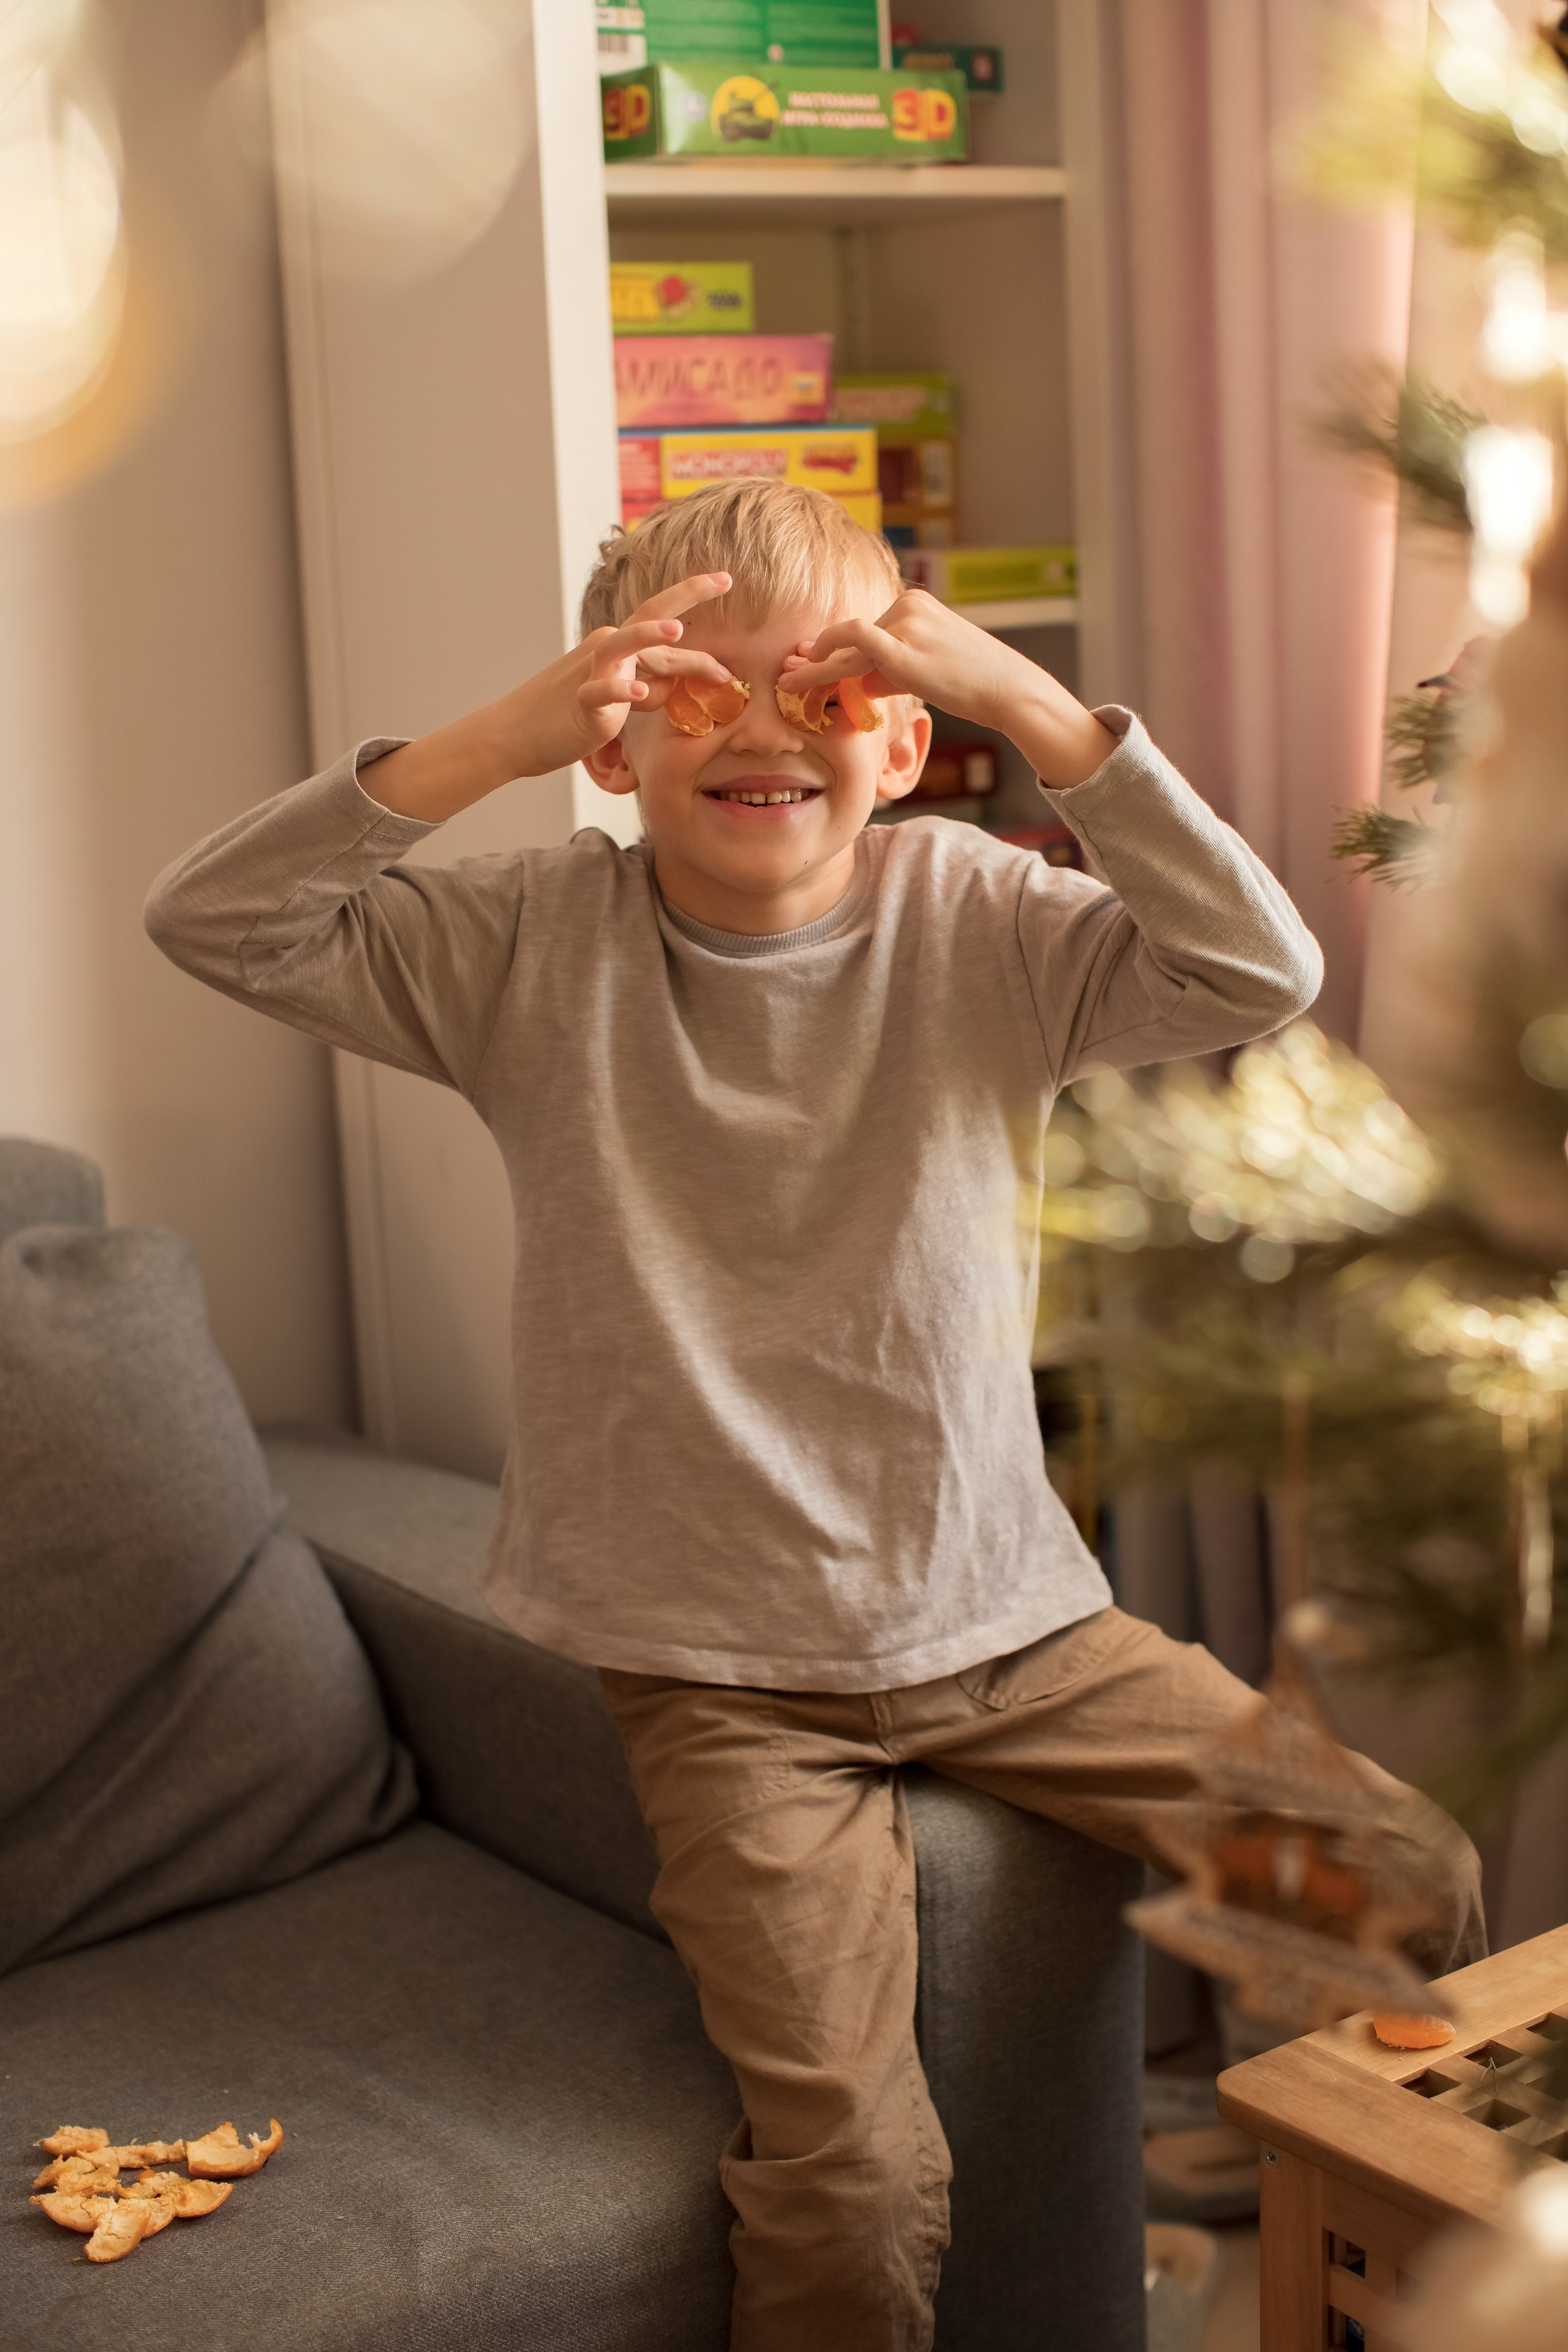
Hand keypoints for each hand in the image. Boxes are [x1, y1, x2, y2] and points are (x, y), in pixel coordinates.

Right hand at [569, 573, 736, 759]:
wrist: (517, 732)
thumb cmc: (570, 713)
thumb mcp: (619, 696)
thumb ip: (650, 686)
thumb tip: (677, 683)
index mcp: (619, 646)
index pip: (661, 619)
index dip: (693, 597)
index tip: (726, 578)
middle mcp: (608, 651)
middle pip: (650, 618)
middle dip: (686, 595)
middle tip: (724, 580)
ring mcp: (592, 674)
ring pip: (622, 646)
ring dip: (648, 636)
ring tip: (677, 631)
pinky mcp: (581, 705)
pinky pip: (600, 693)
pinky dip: (620, 692)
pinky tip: (639, 693)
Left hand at [779, 589, 1115, 789]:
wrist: (1009, 690)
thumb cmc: (972, 686)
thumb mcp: (925, 671)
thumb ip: (889, 670)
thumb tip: (857, 681)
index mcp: (914, 605)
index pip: (862, 630)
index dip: (829, 649)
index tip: (804, 664)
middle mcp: (908, 605)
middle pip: (851, 636)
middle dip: (817, 658)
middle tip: (787, 674)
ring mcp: (906, 622)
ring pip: (848, 645)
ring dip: (817, 668)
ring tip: (788, 685)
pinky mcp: (904, 645)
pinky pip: (854, 644)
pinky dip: (826, 658)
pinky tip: (806, 671)